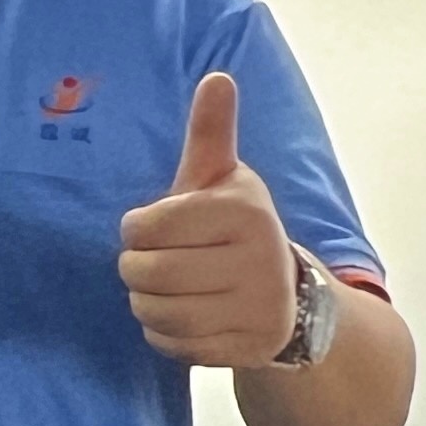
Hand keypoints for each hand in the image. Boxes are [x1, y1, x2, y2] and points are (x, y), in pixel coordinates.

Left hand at [116, 72, 299, 367]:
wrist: (288, 297)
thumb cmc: (234, 229)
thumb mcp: (224, 178)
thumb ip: (212, 133)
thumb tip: (217, 78)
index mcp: (243, 211)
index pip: (145, 226)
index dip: (136, 230)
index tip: (153, 228)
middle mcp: (257, 260)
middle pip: (147, 273)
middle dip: (136, 269)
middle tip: (151, 263)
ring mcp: (255, 309)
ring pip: (156, 313)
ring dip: (145, 304)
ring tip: (163, 289)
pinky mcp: (246, 348)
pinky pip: (173, 347)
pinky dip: (163, 336)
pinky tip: (181, 317)